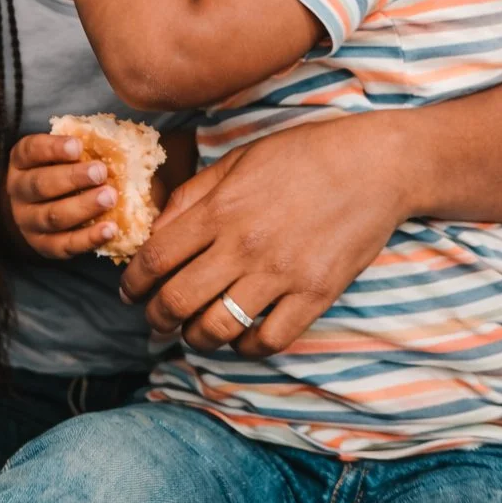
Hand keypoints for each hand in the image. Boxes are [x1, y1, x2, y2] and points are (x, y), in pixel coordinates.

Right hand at [4, 132, 120, 259]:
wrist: (33, 211)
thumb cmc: (56, 171)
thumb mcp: (58, 154)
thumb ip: (76, 147)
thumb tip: (112, 137)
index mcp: (21, 162)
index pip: (31, 150)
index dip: (53, 148)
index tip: (78, 145)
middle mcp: (19, 191)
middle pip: (41, 184)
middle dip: (73, 178)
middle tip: (100, 172)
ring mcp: (28, 221)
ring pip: (53, 216)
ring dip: (83, 207)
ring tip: (110, 198)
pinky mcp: (44, 246)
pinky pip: (65, 245)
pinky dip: (89, 239)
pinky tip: (110, 229)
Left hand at [119, 114, 410, 356]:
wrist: (372, 165)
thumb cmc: (300, 155)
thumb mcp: (236, 160)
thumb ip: (193, 195)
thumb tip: (156, 230)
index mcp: (220, 209)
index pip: (155, 257)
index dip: (133, 283)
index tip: (128, 292)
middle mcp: (244, 245)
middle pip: (178, 300)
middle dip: (156, 317)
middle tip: (155, 320)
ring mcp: (280, 274)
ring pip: (218, 328)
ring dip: (196, 338)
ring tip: (194, 333)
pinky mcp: (315, 295)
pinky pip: (269, 340)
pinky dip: (247, 347)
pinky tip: (241, 335)